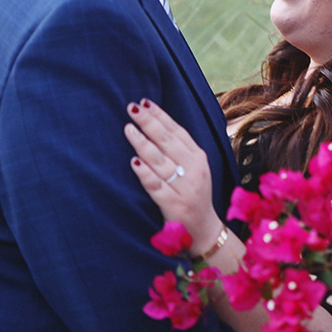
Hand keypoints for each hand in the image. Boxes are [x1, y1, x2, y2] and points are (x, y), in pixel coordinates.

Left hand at [124, 99, 223, 255]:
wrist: (203, 229)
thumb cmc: (193, 194)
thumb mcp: (194, 169)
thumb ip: (180, 150)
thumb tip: (156, 124)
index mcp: (199, 158)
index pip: (178, 131)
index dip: (161, 116)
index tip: (145, 102)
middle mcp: (194, 170)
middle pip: (167, 141)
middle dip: (149, 122)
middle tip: (132, 108)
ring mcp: (184, 188)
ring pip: (160, 160)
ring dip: (142, 143)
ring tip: (128, 129)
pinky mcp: (173, 204)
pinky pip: (156, 185)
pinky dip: (145, 173)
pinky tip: (134, 161)